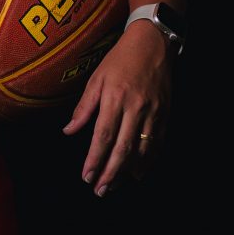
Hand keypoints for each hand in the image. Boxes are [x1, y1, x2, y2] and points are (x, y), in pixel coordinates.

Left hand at [62, 22, 172, 194]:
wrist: (154, 44)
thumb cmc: (120, 60)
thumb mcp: (96, 79)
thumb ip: (83, 107)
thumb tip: (69, 131)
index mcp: (115, 99)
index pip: (103, 136)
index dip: (95, 159)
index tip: (86, 176)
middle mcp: (136, 108)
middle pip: (123, 149)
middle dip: (110, 173)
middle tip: (100, 190)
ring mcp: (153, 112)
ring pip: (142, 150)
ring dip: (128, 172)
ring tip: (115, 185)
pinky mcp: (165, 114)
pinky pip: (157, 143)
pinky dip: (148, 161)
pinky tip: (138, 173)